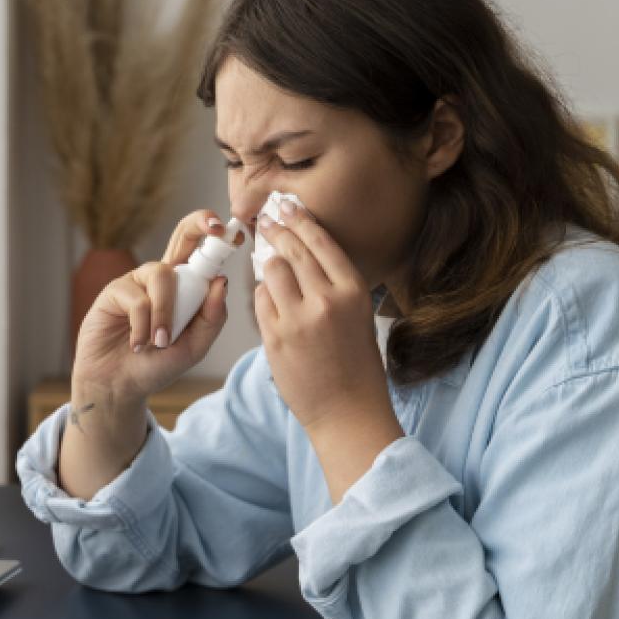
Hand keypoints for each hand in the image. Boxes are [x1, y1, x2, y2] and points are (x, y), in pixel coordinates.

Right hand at [72, 210, 242, 406]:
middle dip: (199, 223)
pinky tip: (138, 343)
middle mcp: (163, 277)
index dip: (216, 236)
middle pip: (182, 234)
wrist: (121, 386)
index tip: (233, 232)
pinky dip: (143, 326)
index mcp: (186, 287)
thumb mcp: (194, 347)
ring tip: (160, 342)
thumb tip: (221, 281)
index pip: (203, 252)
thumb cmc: (156, 365)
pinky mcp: (115, 291)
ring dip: (165, 314)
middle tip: (215, 227)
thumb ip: (211, 318)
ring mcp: (138, 281)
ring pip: (162, 276)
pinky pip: (137, 299)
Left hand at [253, 202, 392, 434]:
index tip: (286, 207)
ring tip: (268, 261)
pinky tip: (268, 297)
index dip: (300, 220)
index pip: (320, 242)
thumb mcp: (358, 316)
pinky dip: (262, 295)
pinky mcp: (274, 337)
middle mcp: (326, 300)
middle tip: (267, 220)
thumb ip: (333, 285)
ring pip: (271, 271)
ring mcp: (297, 319)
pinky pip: (260, 301)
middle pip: (292, 250)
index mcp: (353, 291)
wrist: (347, 411)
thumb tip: (303, 253)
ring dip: (268, 264)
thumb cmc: (356, 364)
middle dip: (276, 231)